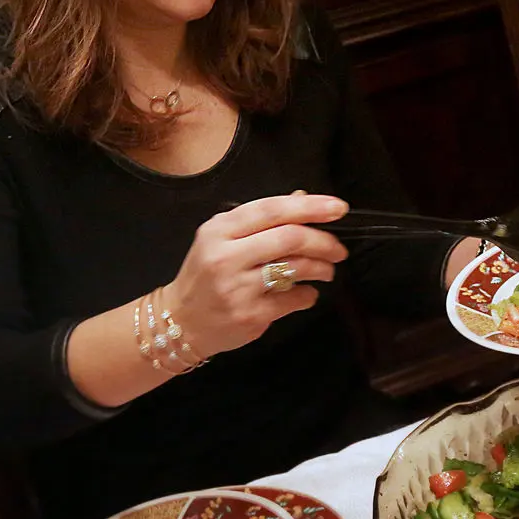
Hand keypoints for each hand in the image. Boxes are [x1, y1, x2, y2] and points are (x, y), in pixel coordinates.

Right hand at [164, 194, 350, 355]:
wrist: (179, 321)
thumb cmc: (206, 275)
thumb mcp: (223, 238)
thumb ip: (262, 220)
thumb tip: (303, 198)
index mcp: (220, 229)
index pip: (272, 209)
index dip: (310, 207)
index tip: (338, 209)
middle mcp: (225, 256)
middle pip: (290, 238)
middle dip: (324, 241)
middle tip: (339, 249)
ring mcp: (236, 287)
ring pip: (295, 268)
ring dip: (321, 268)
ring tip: (327, 270)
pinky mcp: (248, 314)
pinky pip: (293, 299)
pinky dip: (308, 294)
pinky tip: (306, 293)